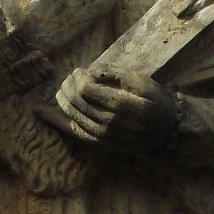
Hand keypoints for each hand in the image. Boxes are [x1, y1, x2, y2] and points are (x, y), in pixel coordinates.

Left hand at [54, 67, 179, 152]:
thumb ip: (119, 75)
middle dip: (69, 85)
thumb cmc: (156, 103)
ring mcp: (103, 136)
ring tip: (62, 88)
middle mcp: (109, 123)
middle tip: (70, 76)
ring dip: (63, 99)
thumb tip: (94, 71)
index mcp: (121, 106)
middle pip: (77, 101)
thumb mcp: (145, 83)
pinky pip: (75, 131)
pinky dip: (60, 120)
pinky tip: (48, 111)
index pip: (86, 89)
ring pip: (73, 115)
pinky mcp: (100, 143)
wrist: (166, 134)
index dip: (79, 77)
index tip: (81, 70)